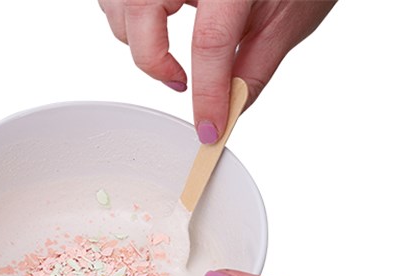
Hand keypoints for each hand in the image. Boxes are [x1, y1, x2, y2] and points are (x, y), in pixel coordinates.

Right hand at [99, 0, 335, 140]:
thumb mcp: (289, 16)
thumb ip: (256, 67)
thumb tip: (229, 109)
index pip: (209, 42)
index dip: (207, 95)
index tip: (209, 128)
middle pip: (143, 14)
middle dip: (154, 62)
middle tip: (181, 83)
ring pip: (120, 4)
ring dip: (137, 38)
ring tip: (169, 53)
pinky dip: (129, 14)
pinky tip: (157, 23)